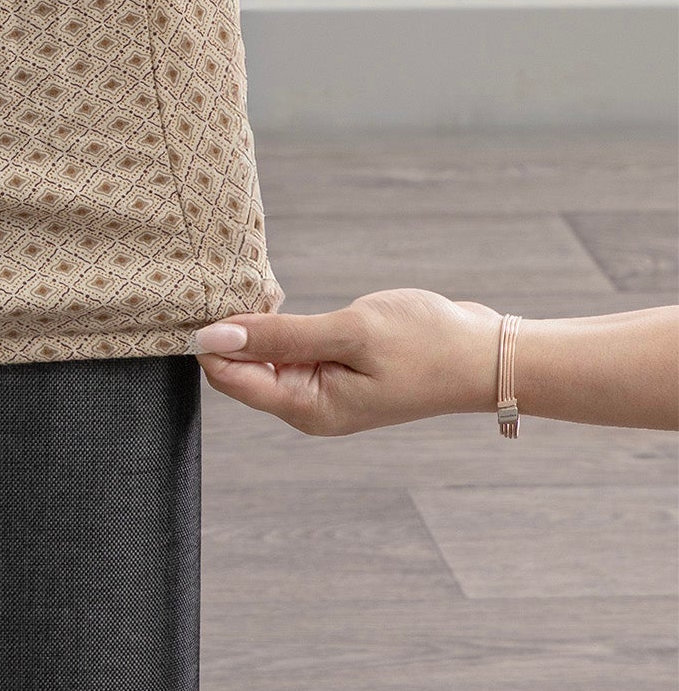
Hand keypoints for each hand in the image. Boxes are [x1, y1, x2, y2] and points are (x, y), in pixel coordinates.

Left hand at [194, 289, 500, 435]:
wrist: (487, 353)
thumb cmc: (425, 344)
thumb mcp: (349, 332)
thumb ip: (279, 335)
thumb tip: (213, 336)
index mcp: (308, 409)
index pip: (229, 379)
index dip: (209, 339)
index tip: (203, 294)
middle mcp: (308, 408)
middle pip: (240, 370)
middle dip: (228, 330)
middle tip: (228, 280)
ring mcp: (322, 391)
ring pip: (262, 357)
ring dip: (252, 324)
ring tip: (252, 284)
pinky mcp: (333, 372)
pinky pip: (286, 350)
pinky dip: (275, 324)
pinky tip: (274, 297)